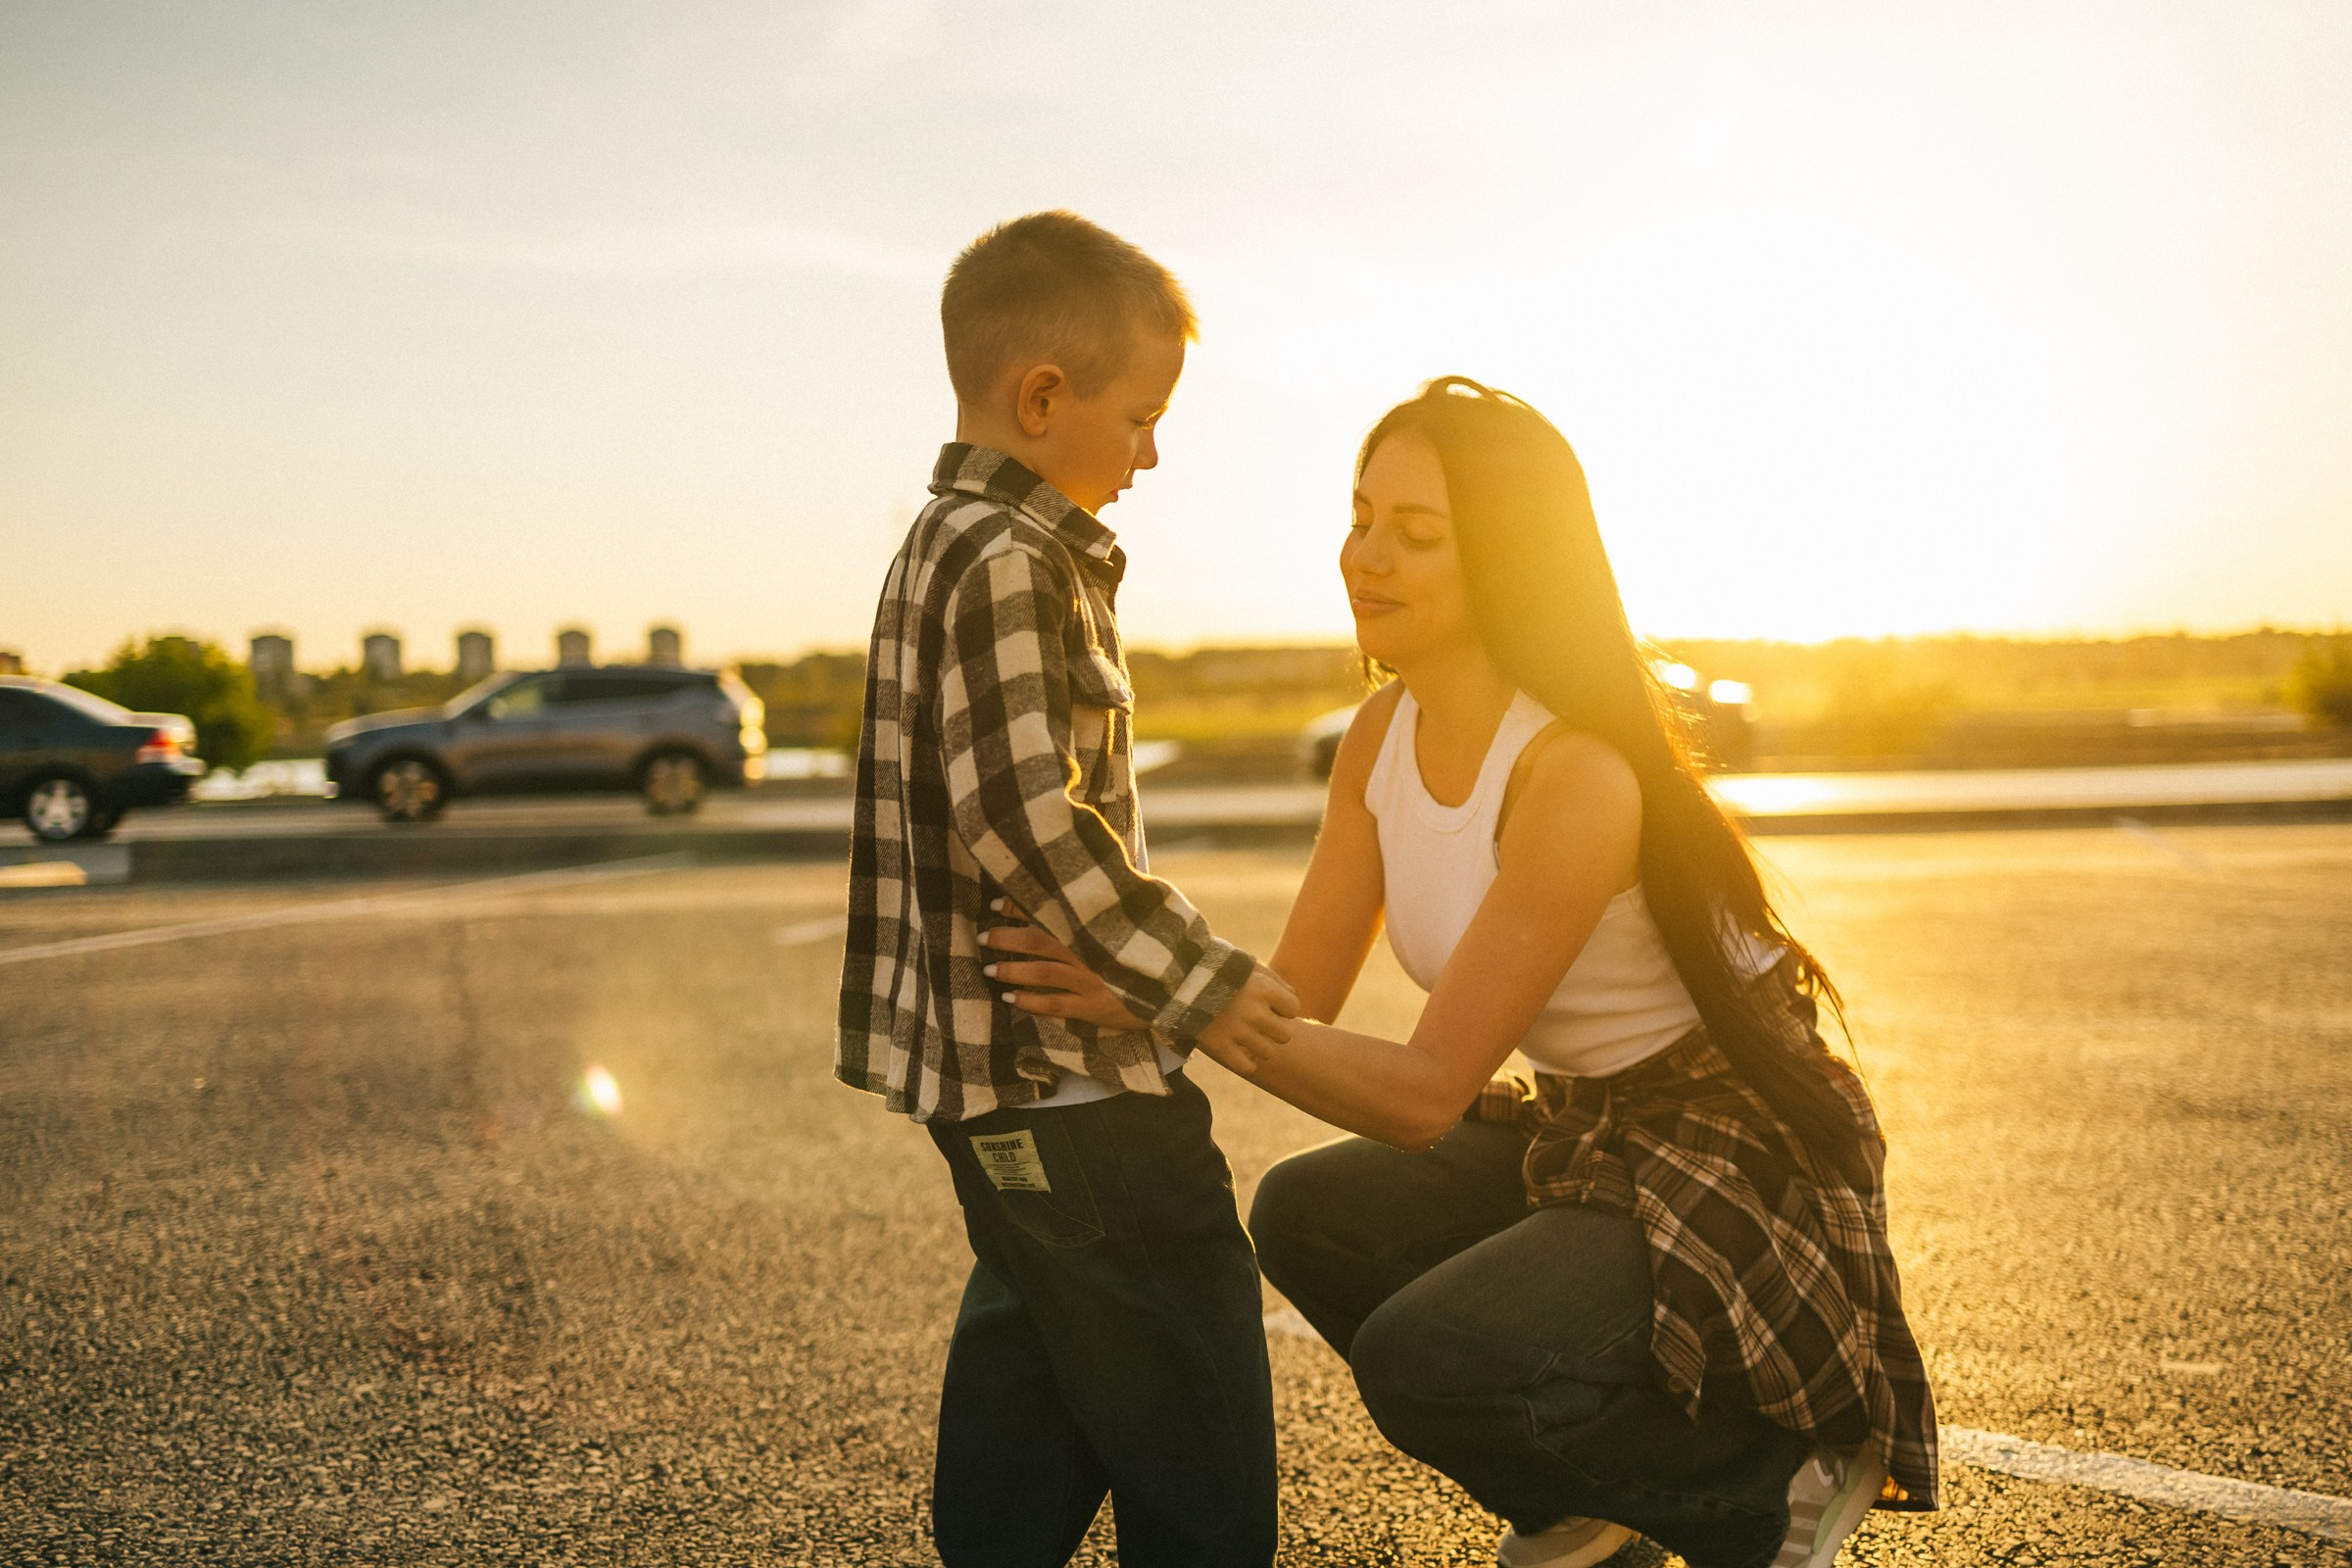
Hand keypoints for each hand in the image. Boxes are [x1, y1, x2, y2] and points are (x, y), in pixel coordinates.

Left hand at [979, 900, 1153, 1030]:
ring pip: (1043, 973)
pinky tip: (1011, 1000)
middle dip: (1007, 938)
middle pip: (1039, 941)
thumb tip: (1083, 886)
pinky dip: (1031, 1002)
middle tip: (982, 938)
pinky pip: (1056, 1005)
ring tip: (990, 971)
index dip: (1021, 907)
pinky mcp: (1094, 1008)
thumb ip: (1107, 909)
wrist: (1177, 992)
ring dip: (1013, 971)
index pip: (1051, 913)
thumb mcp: (1133, 926)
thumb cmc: (1150, 955)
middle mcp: (1090, 953)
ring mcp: (1091, 981)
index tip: (997, 904)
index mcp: (1095, 929)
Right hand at [1191, 965, 1300, 1077]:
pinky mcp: (1219, 1046)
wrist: (1177, 978)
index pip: (1293, 1009)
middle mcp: (1254, 1012)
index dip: (1283, 1009)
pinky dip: (1244, 1062)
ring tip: (1246, 1037)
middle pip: (1285, 1035)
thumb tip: (1293, 996)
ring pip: (1267, 1053)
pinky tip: (1238, 1052)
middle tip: (1257, 1024)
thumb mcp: (1245, 964)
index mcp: (1263, 989)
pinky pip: (1246, 1066)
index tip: (1269, 1006)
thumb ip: (1272, 978)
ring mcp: (1236, 1031)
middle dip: (1273, 1030)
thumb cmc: (1216, 969)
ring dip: (1258, 1047)